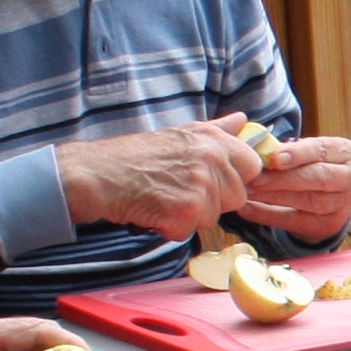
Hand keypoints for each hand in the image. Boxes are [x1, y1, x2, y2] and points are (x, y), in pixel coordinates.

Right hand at [53, 119, 266, 238]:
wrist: (98, 173)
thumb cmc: (136, 155)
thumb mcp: (180, 133)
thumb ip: (217, 130)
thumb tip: (243, 120)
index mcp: (213, 139)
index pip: (252, 165)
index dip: (234, 178)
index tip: (213, 180)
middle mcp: (211, 159)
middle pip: (236, 197)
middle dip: (212, 201)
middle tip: (178, 189)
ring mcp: (200, 186)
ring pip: (213, 217)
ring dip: (189, 216)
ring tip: (163, 198)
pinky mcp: (186, 211)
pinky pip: (189, 231)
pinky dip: (169, 228)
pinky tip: (153, 210)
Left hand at [227, 131, 350, 234]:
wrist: (332, 193)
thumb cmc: (313, 164)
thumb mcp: (309, 150)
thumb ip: (289, 148)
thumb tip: (257, 148)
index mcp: (346, 153)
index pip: (321, 151)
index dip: (297, 154)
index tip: (273, 157)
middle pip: (318, 178)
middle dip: (284, 178)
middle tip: (255, 177)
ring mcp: (343, 206)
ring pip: (308, 202)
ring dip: (274, 197)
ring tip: (248, 191)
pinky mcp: (328, 225)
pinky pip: (295, 221)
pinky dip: (268, 215)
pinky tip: (247, 209)